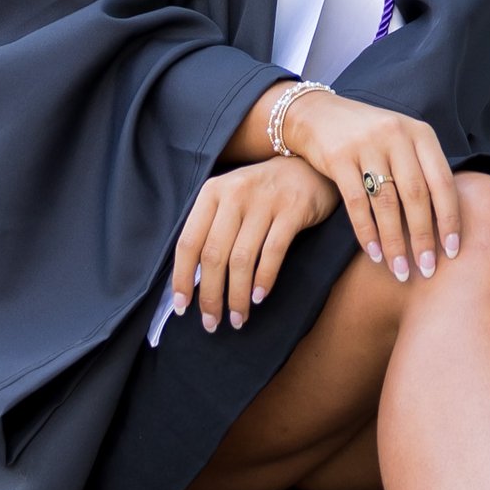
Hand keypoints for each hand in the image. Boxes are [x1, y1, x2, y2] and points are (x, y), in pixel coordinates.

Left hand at [171, 155, 334, 330]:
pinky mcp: (292, 210)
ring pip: (242, 259)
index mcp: (212, 192)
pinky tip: (258, 298)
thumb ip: (211, 230)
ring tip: (237, 318)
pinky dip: (263, 280)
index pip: (188, 241)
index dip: (182, 278)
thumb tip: (191, 281)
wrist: (306, 166)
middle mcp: (235, 193)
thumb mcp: (230, 199)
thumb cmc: (261, 193)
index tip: (183, 307)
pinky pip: (273, 253)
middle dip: (210, 295)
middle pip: (213, 254)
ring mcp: (264, 200)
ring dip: (236, 296)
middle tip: (212, 323)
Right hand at [279, 88, 461, 283]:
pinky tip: (374, 253)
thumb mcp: (402, 141)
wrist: (319, 115)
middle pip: (416, 195)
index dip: (450, 218)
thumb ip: (422, 170)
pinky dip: (367, 232)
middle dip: (423, 237)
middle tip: (427, 269)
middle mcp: (396, 135)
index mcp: (419, 132)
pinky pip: (357, 203)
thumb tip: (445, 223)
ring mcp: (366, 144)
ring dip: (395, 242)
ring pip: (387, 203)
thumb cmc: (370, 137)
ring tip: (400, 270)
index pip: (442, 180)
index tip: (452, 251)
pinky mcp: (339, 157)